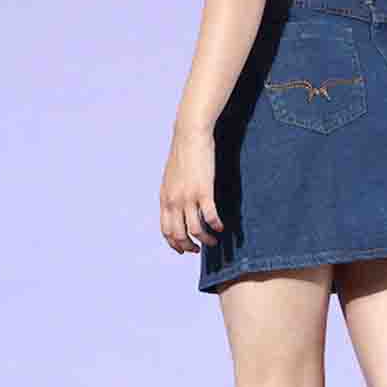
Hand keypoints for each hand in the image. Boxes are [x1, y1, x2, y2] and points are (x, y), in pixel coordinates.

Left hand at [160, 121, 223, 253]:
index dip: (175, 244)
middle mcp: (174, 201)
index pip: (166, 230)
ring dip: (205, 240)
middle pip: (178, 234)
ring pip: (195, 229)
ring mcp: (188, 197)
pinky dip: (216, 226)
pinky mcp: (203, 191)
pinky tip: (221, 227)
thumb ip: (172, 194)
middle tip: (199, 250)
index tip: (184, 249)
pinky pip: (210, 216)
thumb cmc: (183, 154)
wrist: (189, 136)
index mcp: (165, 198)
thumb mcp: (171, 178)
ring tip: (213, 241)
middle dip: (189, 246)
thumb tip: (177, 206)